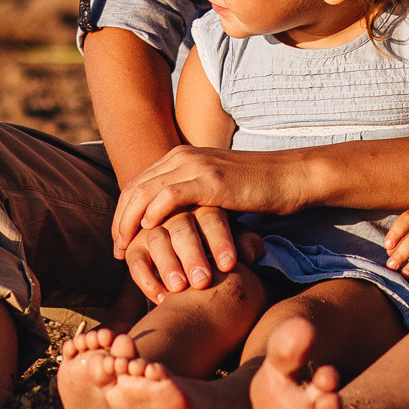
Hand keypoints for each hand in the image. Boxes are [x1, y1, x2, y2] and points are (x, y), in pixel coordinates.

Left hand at [112, 144, 309, 254]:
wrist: (291, 177)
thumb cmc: (257, 190)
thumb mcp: (216, 192)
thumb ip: (193, 200)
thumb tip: (173, 226)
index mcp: (180, 157)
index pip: (138, 184)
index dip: (123, 213)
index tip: (120, 243)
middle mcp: (182, 156)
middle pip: (135, 188)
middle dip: (121, 221)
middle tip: (117, 251)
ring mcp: (195, 165)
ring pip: (145, 192)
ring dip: (130, 222)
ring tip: (126, 249)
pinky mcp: (210, 179)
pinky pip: (171, 195)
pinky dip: (154, 213)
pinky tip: (148, 231)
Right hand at [122, 209, 263, 303]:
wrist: (195, 248)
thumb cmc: (221, 243)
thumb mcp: (236, 238)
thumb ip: (246, 243)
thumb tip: (250, 254)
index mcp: (204, 206)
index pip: (212, 219)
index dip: (220, 242)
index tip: (228, 266)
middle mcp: (176, 213)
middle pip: (182, 229)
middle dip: (192, 256)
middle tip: (202, 281)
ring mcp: (153, 228)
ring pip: (157, 241)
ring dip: (167, 265)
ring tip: (179, 288)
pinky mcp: (136, 247)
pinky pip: (136, 261)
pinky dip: (146, 279)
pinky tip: (162, 298)